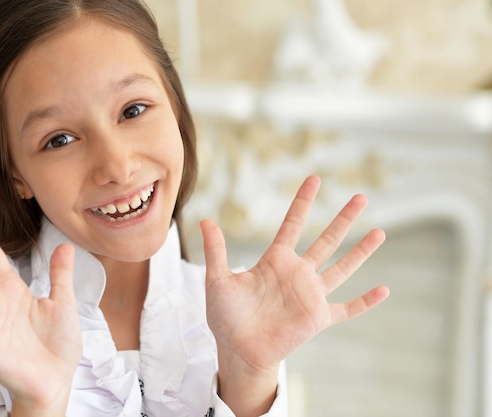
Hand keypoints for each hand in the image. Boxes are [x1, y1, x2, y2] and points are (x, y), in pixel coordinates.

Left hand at [201, 175, 388, 414]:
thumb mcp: (217, 281)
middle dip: (343, 219)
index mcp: (275, 261)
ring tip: (379, 232)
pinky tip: (384, 290)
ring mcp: (310, 296)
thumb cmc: (225, 316)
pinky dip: (365, 302)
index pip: (292, 224)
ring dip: (360, 252)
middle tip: (361, 197)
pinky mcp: (318, 318)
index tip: (313, 179)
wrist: (237, 350)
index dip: (302, 202)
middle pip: (326, 240)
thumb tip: (205, 220)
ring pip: (341, 268)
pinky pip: (346, 308)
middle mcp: (297, 274)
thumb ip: (216, 251)